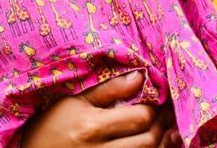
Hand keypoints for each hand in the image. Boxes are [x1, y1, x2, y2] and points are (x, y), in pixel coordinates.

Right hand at [22, 72, 179, 146]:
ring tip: (164, 130)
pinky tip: (155, 145)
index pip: (140, 118)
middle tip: (165, 115)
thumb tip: (141, 76)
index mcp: (92, 127)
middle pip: (147, 141)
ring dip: (160, 144)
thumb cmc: (51, 123)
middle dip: (161, 126)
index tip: (156, 101)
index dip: (154, 108)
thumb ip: (109, 89)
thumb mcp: (75, 100)